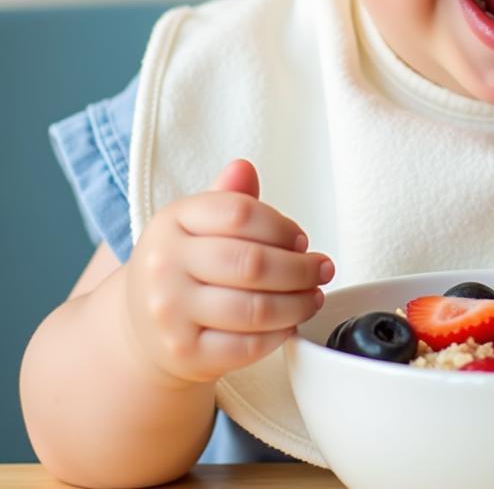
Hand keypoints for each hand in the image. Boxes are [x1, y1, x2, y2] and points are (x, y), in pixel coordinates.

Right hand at [124, 159, 333, 385]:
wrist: (140, 329)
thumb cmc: (182, 268)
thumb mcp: (197, 225)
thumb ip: (228, 198)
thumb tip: (244, 168)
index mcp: (171, 222)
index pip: (239, 213)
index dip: (281, 226)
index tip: (301, 240)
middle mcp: (164, 266)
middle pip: (252, 263)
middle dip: (301, 268)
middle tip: (323, 269)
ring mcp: (170, 314)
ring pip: (255, 309)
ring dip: (298, 303)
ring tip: (314, 296)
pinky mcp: (184, 354)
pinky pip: (247, 346)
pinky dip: (279, 335)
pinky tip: (290, 323)